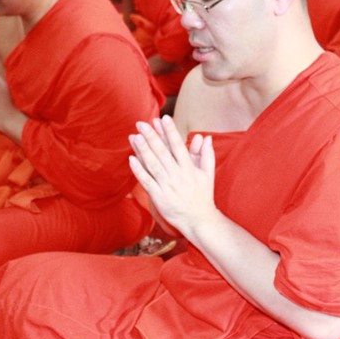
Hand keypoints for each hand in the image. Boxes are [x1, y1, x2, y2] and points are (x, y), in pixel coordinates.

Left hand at [128, 115, 218, 238]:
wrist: (198, 220)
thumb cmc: (203, 196)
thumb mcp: (208, 174)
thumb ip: (207, 154)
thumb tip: (206, 137)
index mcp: (189, 168)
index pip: (178, 146)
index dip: (170, 131)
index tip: (164, 118)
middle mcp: (177, 175)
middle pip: (162, 153)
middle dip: (152, 137)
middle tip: (141, 123)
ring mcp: (167, 186)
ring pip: (153, 165)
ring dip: (143, 150)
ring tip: (134, 137)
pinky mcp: (159, 197)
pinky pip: (146, 181)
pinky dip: (139, 170)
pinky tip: (131, 159)